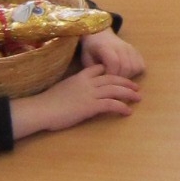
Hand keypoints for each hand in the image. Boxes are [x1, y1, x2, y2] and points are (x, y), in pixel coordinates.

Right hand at [10, 62, 140, 135]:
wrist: (42, 109)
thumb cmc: (48, 102)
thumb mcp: (63, 89)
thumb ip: (74, 88)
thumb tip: (79, 94)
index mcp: (80, 76)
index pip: (98, 69)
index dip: (110, 71)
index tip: (118, 75)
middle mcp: (87, 82)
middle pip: (112, 78)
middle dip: (126, 82)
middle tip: (136, 87)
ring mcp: (90, 93)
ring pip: (115, 90)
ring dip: (128, 94)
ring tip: (137, 98)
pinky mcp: (91, 106)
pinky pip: (111, 104)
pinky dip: (121, 107)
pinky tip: (128, 111)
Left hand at [81, 26, 143, 81]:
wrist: (100, 35)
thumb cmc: (91, 49)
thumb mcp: (86, 59)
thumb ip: (94, 70)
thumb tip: (103, 83)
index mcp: (105, 47)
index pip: (114, 62)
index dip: (112, 74)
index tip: (106, 81)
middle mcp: (120, 46)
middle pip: (126, 67)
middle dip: (120, 78)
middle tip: (112, 82)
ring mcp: (130, 48)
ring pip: (135, 67)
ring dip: (128, 76)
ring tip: (119, 77)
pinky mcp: (136, 51)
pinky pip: (141, 65)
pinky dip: (135, 72)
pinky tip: (126, 73)